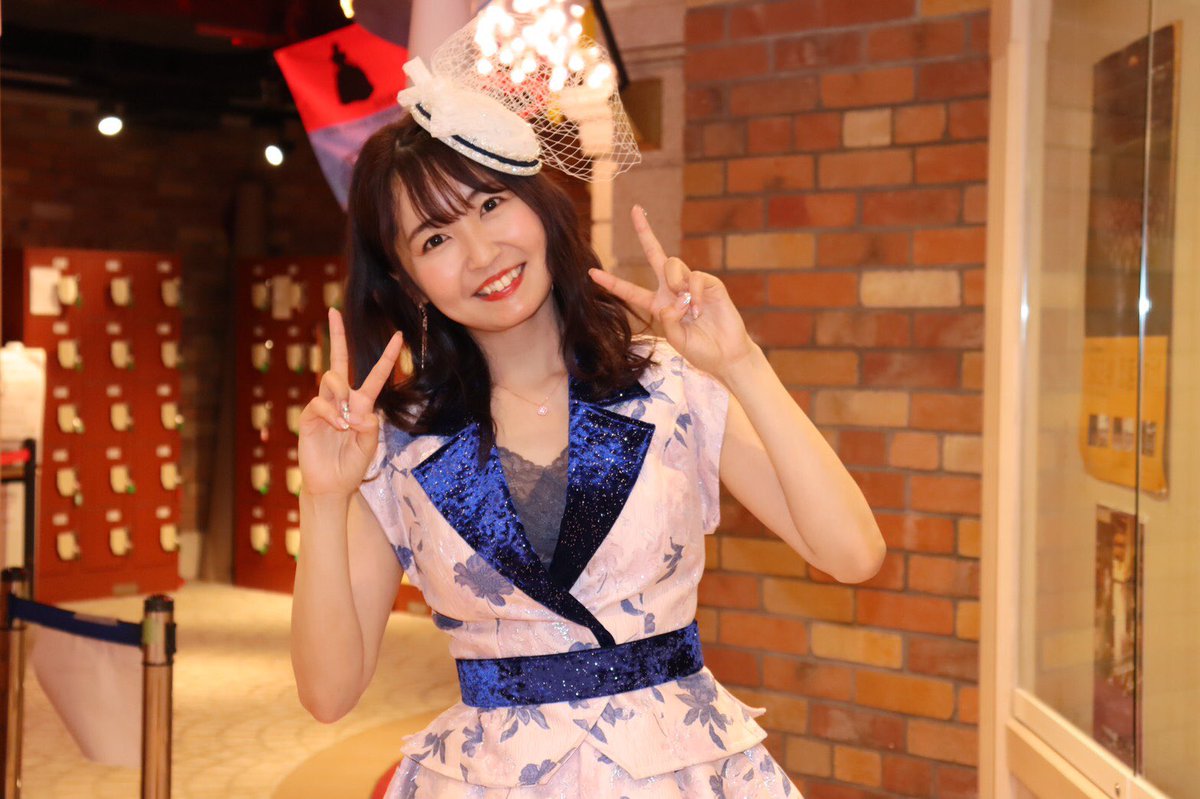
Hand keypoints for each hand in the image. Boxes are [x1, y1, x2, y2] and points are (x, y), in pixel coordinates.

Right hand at [297, 308, 401, 497]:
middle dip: (337, 336)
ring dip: (341, 395)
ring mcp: (325, 406)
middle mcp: (343, 400)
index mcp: (362, 405)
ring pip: (331, 378)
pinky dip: (332, 413)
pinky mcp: (310, 416)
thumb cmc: (352, 466)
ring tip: (345, 422)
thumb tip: (359, 412)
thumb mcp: (369, 446)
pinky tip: (338, 426)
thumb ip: (369, 427)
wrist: (332, 485)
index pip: (376, 375)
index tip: (398, 335)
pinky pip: (320, 402)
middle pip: (339, 360)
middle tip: (333, 311)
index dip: (387, 356)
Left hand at [588, 206, 754, 379]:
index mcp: (658, 305)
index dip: (612, 283)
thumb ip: (668, 322)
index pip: (630, 291)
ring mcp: (690, 284)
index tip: (592, 273)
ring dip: (675, 283)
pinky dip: (694, 294)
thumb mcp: (676, 341)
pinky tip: (700, 310)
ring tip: (687, 308)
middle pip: (655, 254)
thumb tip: (672, 300)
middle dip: (645, 232)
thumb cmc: (701, 351)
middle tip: (634, 210)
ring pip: (672, 264)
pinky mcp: (709, 283)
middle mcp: (672, 290)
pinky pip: (693, 277)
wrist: (727, 354)